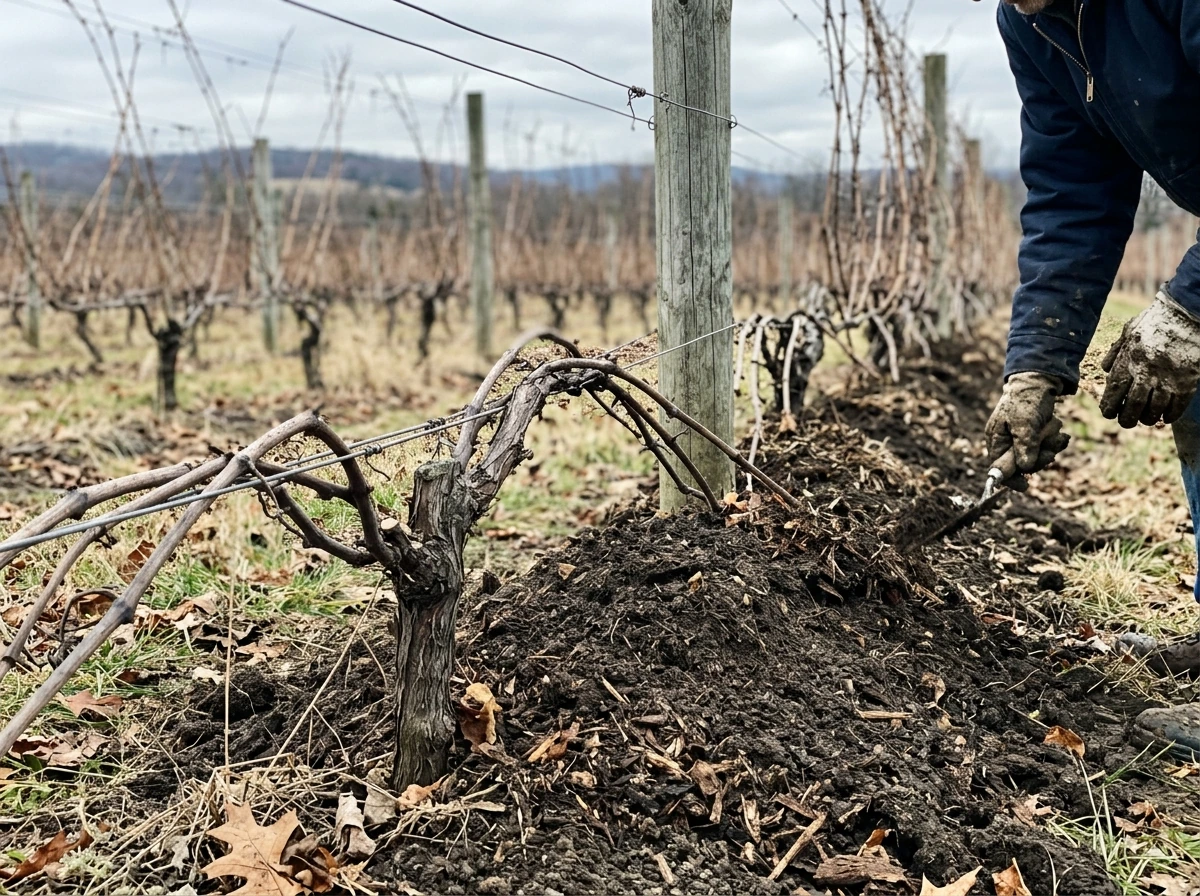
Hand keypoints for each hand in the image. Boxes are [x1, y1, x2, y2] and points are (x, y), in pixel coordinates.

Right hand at [985, 373, 1070, 485]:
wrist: (1040, 380)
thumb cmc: (1027, 399)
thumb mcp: (1025, 423)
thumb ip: (1024, 446)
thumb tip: (1024, 468)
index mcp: (996, 439)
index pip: (998, 467)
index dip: (1011, 479)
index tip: (1026, 486)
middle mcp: (1006, 442)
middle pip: (1021, 465)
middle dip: (1038, 458)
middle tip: (1049, 449)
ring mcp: (1021, 439)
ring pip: (1036, 457)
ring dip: (1049, 447)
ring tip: (1054, 431)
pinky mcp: (1034, 436)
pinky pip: (1045, 449)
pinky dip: (1054, 442)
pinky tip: (1058, 432)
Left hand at [1101, 291, 1199, 428]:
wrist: (1185, 312)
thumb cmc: (1155, 321)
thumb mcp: (1129, 332)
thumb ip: (1116, 352)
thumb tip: (1105, 370)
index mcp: (1129, 360)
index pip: (1114, 391)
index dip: (1109, 406)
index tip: (1108, 413)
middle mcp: (1146, 372)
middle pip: (1133, 406)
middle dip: (1127, 419)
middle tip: (1126, 423)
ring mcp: (1168, 378)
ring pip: (1155, 410)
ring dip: (1149, 419)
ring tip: (1146, 420)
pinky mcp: (1187, 381)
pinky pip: (1177, 406)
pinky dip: (1170, 415)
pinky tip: (1166, 417)